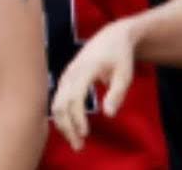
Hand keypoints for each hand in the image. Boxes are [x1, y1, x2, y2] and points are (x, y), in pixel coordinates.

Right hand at [50, 18, 138, 151]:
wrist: (111, 36)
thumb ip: (117, 94)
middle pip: (61, 103)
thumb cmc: (120, 56)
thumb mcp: (125, 75)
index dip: (77, 117)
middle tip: (79, 146)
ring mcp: (66, 75)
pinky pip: (58, 99)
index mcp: (84, 70)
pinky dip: (61, 115)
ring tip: (74, 141)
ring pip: (56, 102)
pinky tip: (69, 127)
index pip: (74, 97)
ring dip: (62, 123)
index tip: (86, 134)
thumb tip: (109, 115)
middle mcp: (70, 72)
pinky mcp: (65, 78)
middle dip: (67, 126)